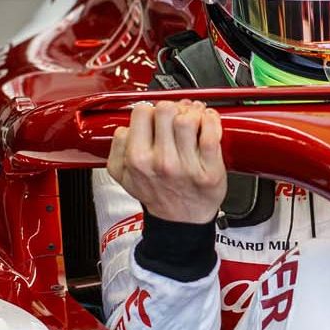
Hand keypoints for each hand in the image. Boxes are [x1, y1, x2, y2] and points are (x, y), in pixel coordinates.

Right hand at [106, 101, 226, 224]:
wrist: (181, 221)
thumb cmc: (158, 194)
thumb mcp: (123, 176)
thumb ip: (117, 148)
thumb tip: (126, 126)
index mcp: (138, 160)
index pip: (142, 111)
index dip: (150, 110)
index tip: (156, 117)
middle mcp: (162, 162)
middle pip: (166, 109)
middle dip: (172, 109)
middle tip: (175, 117)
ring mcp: (187, 165)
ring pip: (189, 118)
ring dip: (192, 114)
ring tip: (192, 122)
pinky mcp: (210, 169)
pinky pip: (212, 132)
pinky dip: (212, 121)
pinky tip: (207, 123)